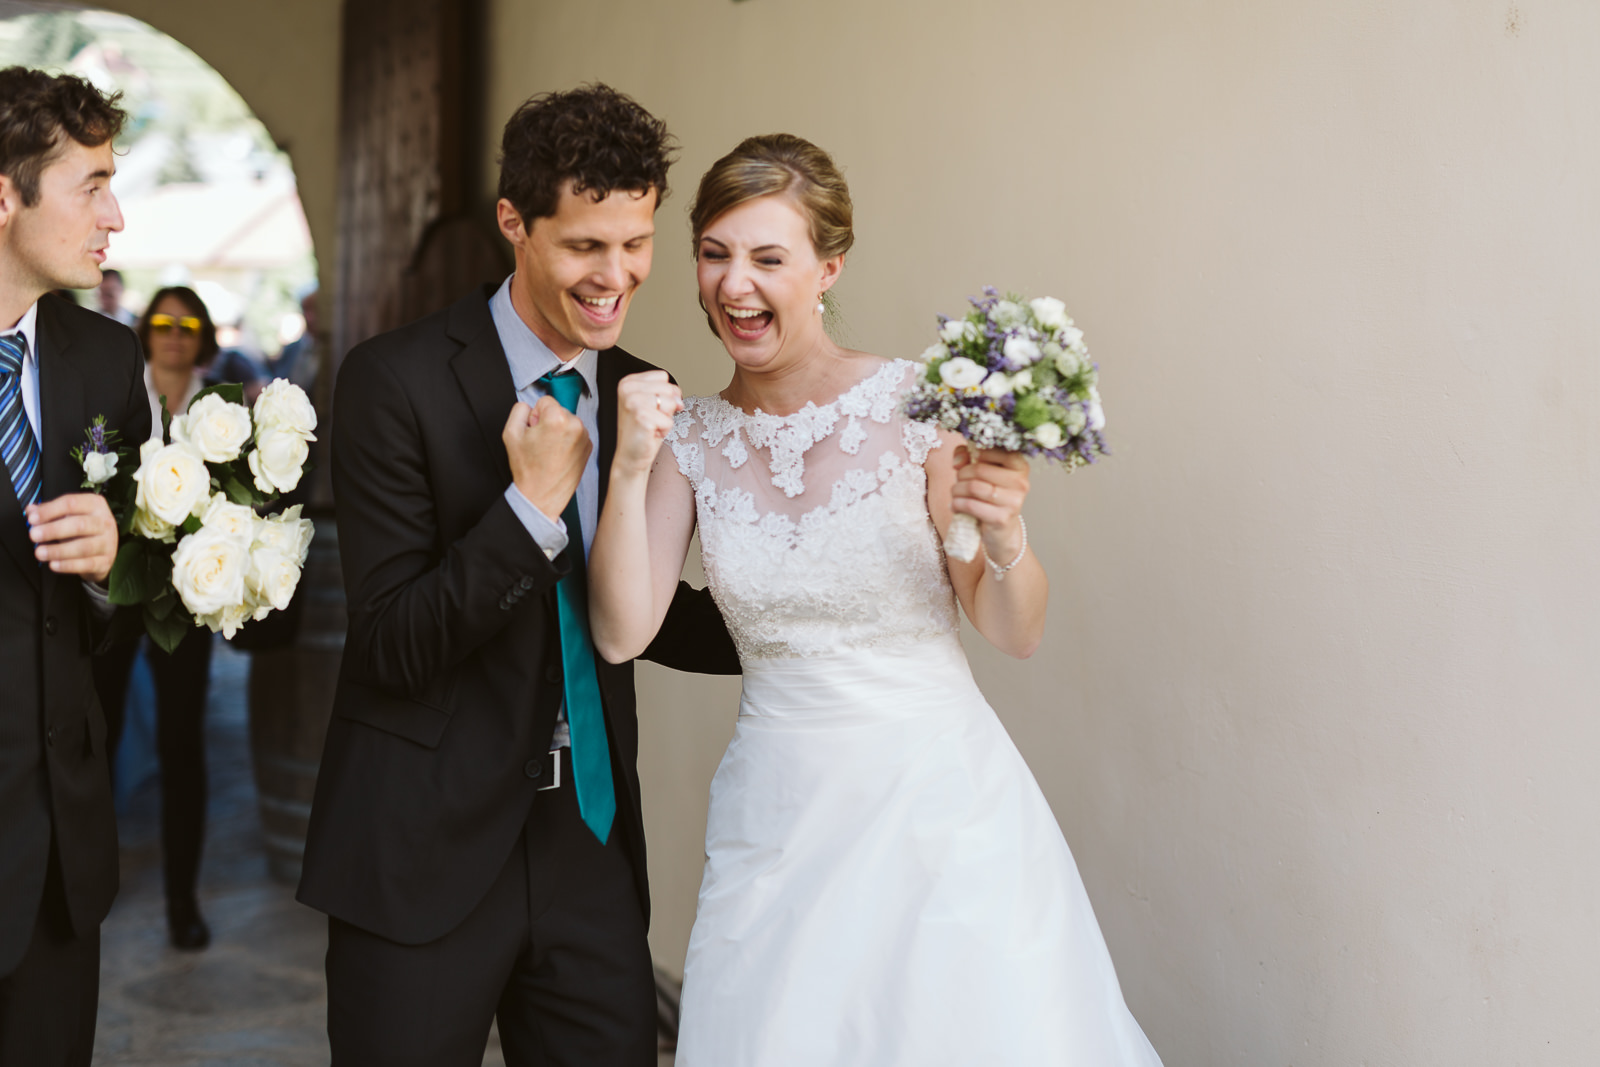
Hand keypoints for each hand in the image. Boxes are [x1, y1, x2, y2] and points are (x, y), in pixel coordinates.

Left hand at [27, 493, 118, 583]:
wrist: (105, 548)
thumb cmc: (84, 528)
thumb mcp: (69, 514)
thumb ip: (49, 511)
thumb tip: (31, 510)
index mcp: (95, 505)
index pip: (72, 503)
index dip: (50, 511)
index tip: (32, 518)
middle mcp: (104, 522)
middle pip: (80, 525)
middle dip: (54, 530)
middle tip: (34, 535)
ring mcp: (108, 543)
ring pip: (84, 547)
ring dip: (59, 550)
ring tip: (40, 552)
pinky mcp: (105, 561)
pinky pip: (87, 564)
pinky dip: (68, 565)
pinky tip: (54, 564)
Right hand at [503, 396, 591, 519]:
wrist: (542, 495)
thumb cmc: (528, 468)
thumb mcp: (511, 433)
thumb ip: (519, 410)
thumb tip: (531, 407)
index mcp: (558, 419)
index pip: (545, 401)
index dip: (535, 415)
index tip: (534, 431)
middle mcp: (576, 425)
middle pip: (558, 410)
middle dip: (548, 422)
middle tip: (541, 444)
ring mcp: (585, 437)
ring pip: (567, 422)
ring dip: (558, 431)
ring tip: (549, 451)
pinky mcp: (589, 447)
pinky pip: (575, 434)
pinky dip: (567, 440)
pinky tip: (559, 455)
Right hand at [613, 370, 682, 477]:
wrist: (631, 456)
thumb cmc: (643, 431)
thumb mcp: (654, 404)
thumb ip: (667, 393)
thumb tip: (679, 400)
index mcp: (628, 382)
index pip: (663, 376)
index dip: (665, 394)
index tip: (652, 407)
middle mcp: (628, 389)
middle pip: (668, 388)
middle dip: (666, 407)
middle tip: (651, 419)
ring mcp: (633, 402)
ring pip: (670, 402)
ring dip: (665, 418)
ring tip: (651, 425)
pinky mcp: (642, 417)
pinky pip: (669, 420)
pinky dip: (664, 430)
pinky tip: (651, 433)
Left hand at [950, 446, 1029, 560]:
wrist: (1001, 529)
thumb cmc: (990, 495)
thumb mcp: (982, 471)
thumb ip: (968, 456)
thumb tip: (958, 461)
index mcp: (1020, 466)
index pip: (998, 450)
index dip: (977, 453)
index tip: (970, 461)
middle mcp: (1021, 483)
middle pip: (979, 469)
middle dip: (961, 474)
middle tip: (958, 481)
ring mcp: (1013, 501)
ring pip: (973, 486)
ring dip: (957, 489)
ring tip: (955, 493)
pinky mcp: (1001, 518)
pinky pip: (970, 505)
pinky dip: (957, 504)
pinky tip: (956, 505)